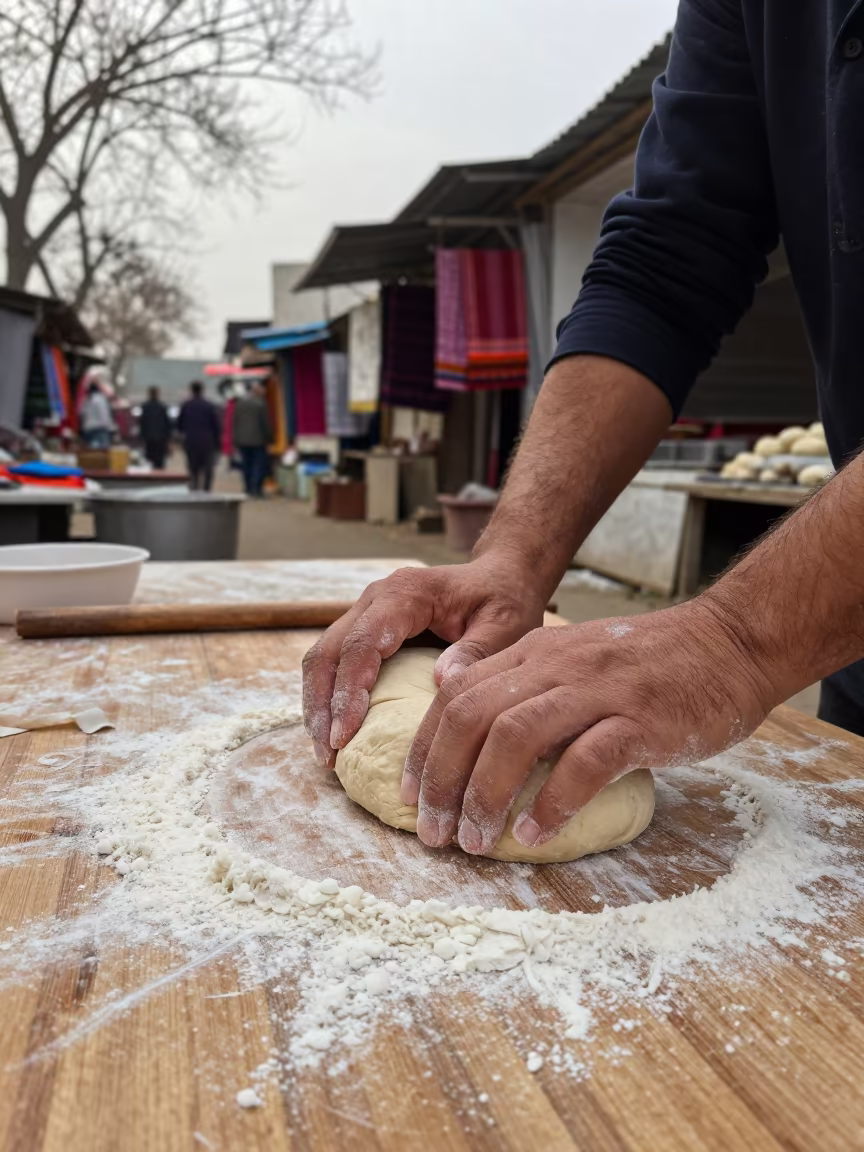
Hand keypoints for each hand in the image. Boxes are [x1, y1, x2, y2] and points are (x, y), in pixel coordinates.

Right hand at [302, 553, 547, 768]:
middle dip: (322, 705)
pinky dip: (329, 698)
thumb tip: (441, 682)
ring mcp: (367, 612)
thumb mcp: (504, 624)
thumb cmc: (504, 599)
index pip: (361, 644)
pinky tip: (336, 733)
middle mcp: (376, 599)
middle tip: (328, 755)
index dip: (348, 692)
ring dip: (318, 705)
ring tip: (326, 753)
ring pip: (323, 658)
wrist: (500, 577)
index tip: (344, 736)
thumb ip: (475, 651)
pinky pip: (335, 663)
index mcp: (405, 594)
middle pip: (329, 652)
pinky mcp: (367, 629)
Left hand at [401, 598, 780, 852]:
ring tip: (477, 842)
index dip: (424, 749)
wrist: (730, 644)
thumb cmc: (653, 665)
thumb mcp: (577, 660)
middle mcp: (556, 666)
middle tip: (435, 834)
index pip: (456, 696)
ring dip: (485, 795)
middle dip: (442, 779)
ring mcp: (597, 690)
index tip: (410, 797)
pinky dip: (552, 802)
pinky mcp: (639, 720)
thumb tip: (474, 728)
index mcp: (535, 653)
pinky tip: (537, 834)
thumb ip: (528, 685)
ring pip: (514, 737)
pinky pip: (584, 762)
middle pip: (471, 717)